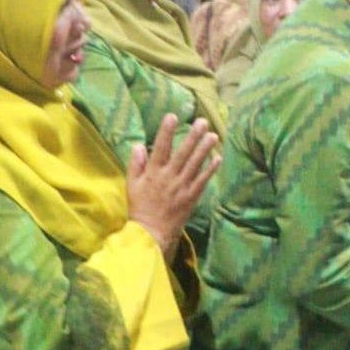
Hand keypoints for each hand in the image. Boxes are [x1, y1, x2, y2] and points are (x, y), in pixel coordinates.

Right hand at [127, 115, 220, 257]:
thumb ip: (135, 164)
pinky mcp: (192, 197)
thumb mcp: (131, 185)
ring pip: (195, 164)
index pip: (160, 148)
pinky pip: (203, 180)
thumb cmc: (140, 207)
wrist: (151, 232)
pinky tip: (217, 157)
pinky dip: (210, 169)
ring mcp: (182, 187)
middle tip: (202, 122)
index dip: (166, 132)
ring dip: (204, 148)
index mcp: (153, 173)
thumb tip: (138, 145)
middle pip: (182, 153)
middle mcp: (169, 177)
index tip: (172, 116)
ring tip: (213, 134)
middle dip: (192, 136)